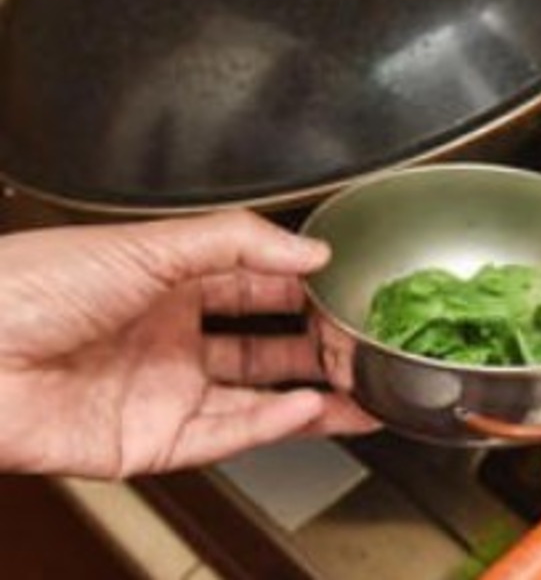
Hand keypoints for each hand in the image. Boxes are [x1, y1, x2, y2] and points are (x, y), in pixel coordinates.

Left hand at [0, 210, 378, 477]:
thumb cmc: (30, 287)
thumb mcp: (149, 244)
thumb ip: (238, 243)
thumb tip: (310, 247)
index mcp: (166, 282)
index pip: (255, 282)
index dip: (303, 284)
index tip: (347, 283)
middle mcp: (169, 337)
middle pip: (265, 343)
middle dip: (318, 343)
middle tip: (364, 340)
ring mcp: (163, 390)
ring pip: (257, 396)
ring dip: (312, 393)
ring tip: (362, 385)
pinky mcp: (152, 441)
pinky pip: (228, 433)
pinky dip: (274, 424)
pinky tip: (310, 407)